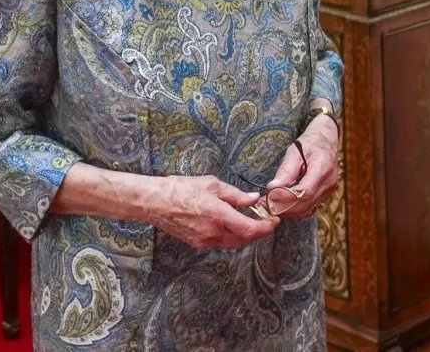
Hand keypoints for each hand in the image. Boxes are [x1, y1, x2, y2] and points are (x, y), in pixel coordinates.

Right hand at [150, 174, 277, 249]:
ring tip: (252, 221)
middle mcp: (212, 233)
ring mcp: (204, 241)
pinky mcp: (197, 244)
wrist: (155, 202)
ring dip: (245, 235)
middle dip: (258, 232)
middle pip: (244, 239)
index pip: (249, 229)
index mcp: (218, 215)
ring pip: (232, 243)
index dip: (265, 227)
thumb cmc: (181, 189)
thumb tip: (253, 199)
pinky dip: (231, 236)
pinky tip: (233, 224)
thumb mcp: (212, 185)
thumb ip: (235, 194)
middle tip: (266, 220)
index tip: (275, 221)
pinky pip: (220, 243)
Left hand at [267, 115, 338, 219]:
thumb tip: (272, 188)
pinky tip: (283, 204)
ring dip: (286, 211)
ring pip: (306, 210)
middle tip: (263, 204)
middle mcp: (328, 182)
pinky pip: (309, 208)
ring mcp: (328, 191)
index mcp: (322, 167)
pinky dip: (294, 210)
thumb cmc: (310, 143)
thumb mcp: (295, 151)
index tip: (268, 197)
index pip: (305, 191)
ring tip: (270, 204)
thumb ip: (285, 170)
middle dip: (282, 207)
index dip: (286, 198)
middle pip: (305, 204)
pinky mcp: (325, 195)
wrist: (326, 141)